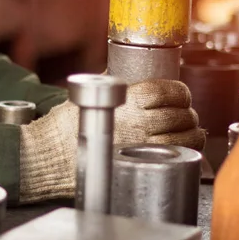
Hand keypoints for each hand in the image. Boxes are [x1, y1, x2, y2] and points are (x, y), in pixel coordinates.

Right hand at [19, 79, 204, 202]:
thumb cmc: (60, 127)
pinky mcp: (137, 167)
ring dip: (193, 133)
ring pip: (184, 138)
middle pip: (180, 115)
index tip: (181, 94)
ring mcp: (140, 147)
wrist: (46, 157)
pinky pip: (174, 159)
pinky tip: (184, 149)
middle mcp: (137, 123)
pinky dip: (185, 153)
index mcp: (126, 100)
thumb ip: (110, 82)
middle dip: (188, 113)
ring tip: (191, 131)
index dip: (180, 92)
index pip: (168, 91)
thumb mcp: (86, 94)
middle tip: (186, 113)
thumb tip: (125, 72)